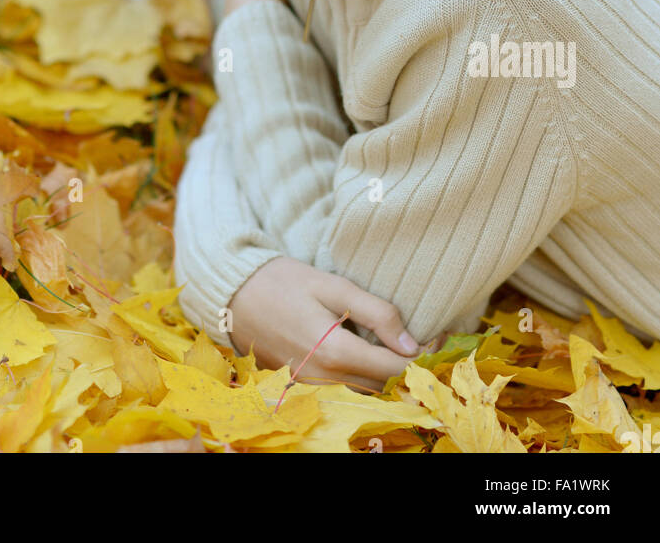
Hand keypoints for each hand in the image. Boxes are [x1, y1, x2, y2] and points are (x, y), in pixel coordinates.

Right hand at [228, 256, 440, 391]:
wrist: (232, 294)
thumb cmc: (283, 281)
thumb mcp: (332, 285)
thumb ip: (375, 312)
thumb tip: (411, 342)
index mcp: (334, 351)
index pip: (394, 368)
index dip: (422, 356)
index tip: (439, 338)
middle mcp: (323, 378)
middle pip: (382, 386)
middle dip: (408, 367)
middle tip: (426, 341)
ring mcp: (310, 387)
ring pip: (364, 391)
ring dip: (387, 375)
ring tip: (403, 348)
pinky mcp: (301, 386)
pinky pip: (342, 388)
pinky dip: (362, 377)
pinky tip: (370, 355)